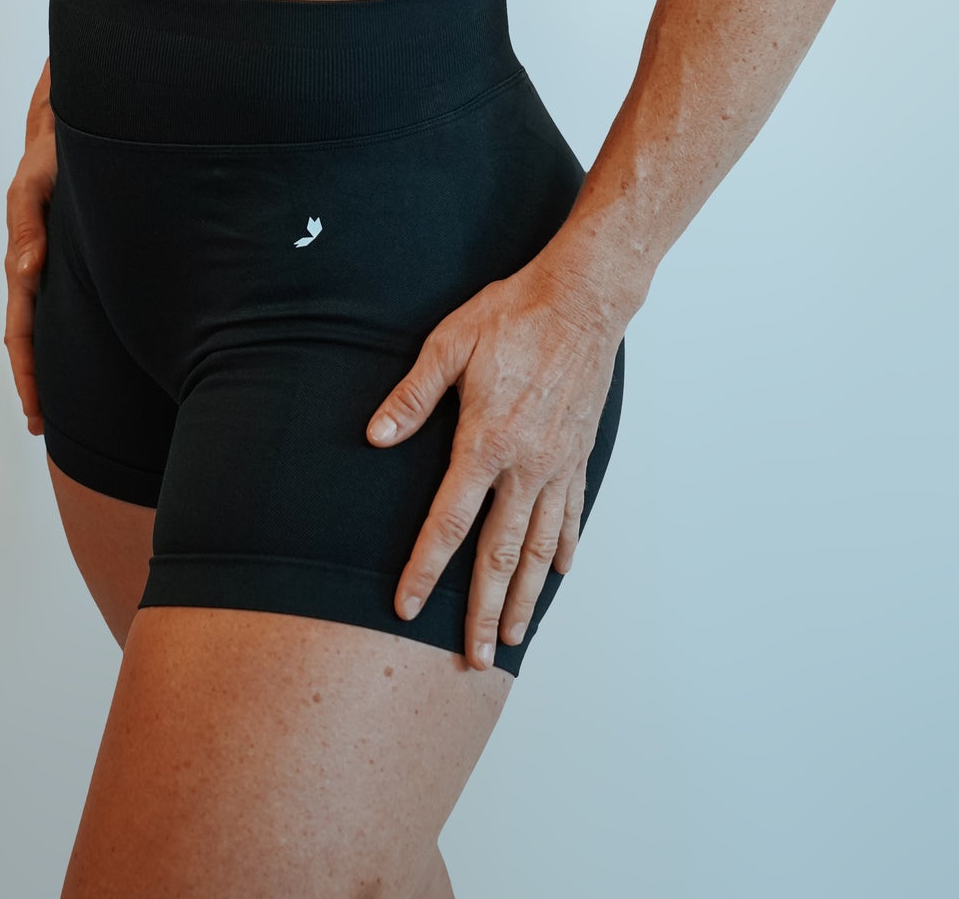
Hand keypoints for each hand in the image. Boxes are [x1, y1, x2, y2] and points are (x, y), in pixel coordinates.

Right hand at [3, 57, 55, 434]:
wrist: (66, 125)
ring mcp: (52, 265)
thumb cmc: (52, 151)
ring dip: (51, 363)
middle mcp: (36, 268)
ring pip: (47, 325)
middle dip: (36, 384)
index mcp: (24, 257)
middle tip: (45, 427)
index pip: (21, 330)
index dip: (27, 373)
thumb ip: (29, 225)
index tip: (35, 411)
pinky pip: (64, 303)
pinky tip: (86, 353)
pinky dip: (68, 334)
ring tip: (66, 406)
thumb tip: (25, 271)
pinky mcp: (71, 256)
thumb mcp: (37, 182)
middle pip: (30, 339)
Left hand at [365, 255, 623, 670]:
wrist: (582, 299)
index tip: (409, 609)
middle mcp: (525, 465)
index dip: (426, 569)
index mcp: (486, 442)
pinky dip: (563, 549)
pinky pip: (571, 514)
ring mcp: (557, 464)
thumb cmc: (512, 315)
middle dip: (485, 612)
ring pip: (540, 547)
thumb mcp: (449, 344)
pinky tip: (558, 574)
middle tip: (476, 660)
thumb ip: (412, 395)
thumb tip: (376, 436)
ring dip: (527, 597)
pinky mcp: (579, 453)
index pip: (449, 523)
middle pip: (500, 555)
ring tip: (515, 637)